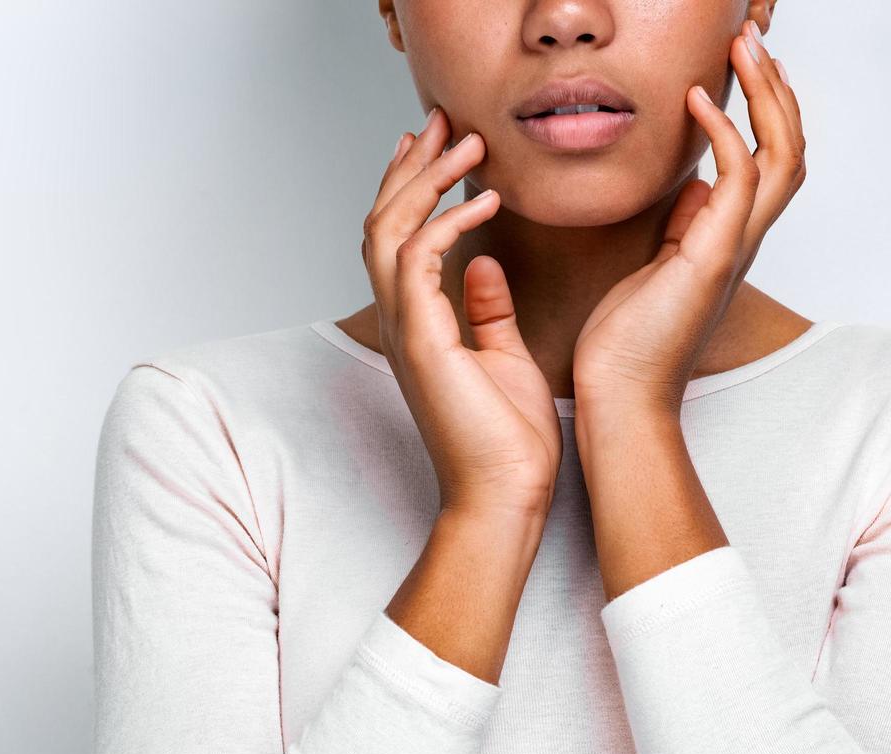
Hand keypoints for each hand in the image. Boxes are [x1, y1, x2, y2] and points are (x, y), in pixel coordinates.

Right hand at [362, 106, 561, 518]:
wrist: (506, 496)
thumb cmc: (508, 440)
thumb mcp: (503, 357)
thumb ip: (487, 309)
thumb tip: (485, 265)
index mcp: (420, 325)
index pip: (400, 240)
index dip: (413, 188)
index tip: (438, 146)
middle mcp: (403, 322)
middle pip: (382, 223)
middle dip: (411, 166)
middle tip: (442, 120)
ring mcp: (406, 330)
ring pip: (388, 230)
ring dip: (425, 179)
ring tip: (465, 141)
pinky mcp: (423, 339)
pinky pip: (419, 258)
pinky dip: (447, 220)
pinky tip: (485, 199)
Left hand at [571, 19, 807, 418]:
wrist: (622, 394)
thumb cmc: (629, 339)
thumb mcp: (659, 266)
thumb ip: (684, 225)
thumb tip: (695, 189)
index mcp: (730, 238)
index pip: (770, 160)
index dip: (766, 107)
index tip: (742, 62)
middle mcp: (743, 239)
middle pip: (791, 148)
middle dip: (777, 88)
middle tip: (753, 37)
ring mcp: (734, 246)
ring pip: (781, 156)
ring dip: (766, 95)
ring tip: (743, 48)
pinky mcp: (712, 256)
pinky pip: (737, 180)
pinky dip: (724, 133)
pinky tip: (695, 102)